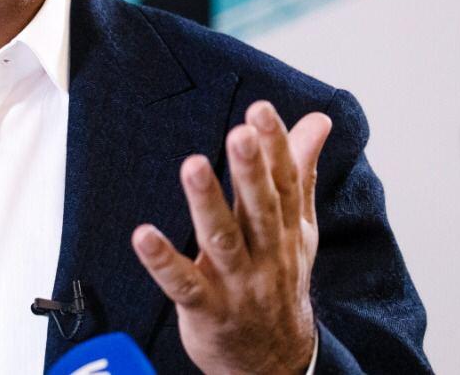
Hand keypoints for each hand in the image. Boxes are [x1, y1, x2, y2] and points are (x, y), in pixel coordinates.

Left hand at [132, 101, 331, 374]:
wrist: (274, 361)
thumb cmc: (280, 282)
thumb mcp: (299, 227)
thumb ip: (301, 172)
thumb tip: (317, 122)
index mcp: (286, 229)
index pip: (285, 183)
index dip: (276, 146)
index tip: (262, 110)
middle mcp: (265, 254)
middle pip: (259, 208)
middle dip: (250, 170)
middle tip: (239, 133)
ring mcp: (236, 282)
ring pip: (222, 240)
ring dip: (207, 203)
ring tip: (193, 166)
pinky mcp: (206, 308)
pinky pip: (183, 284)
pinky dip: (163, 261)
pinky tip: (143, 236)